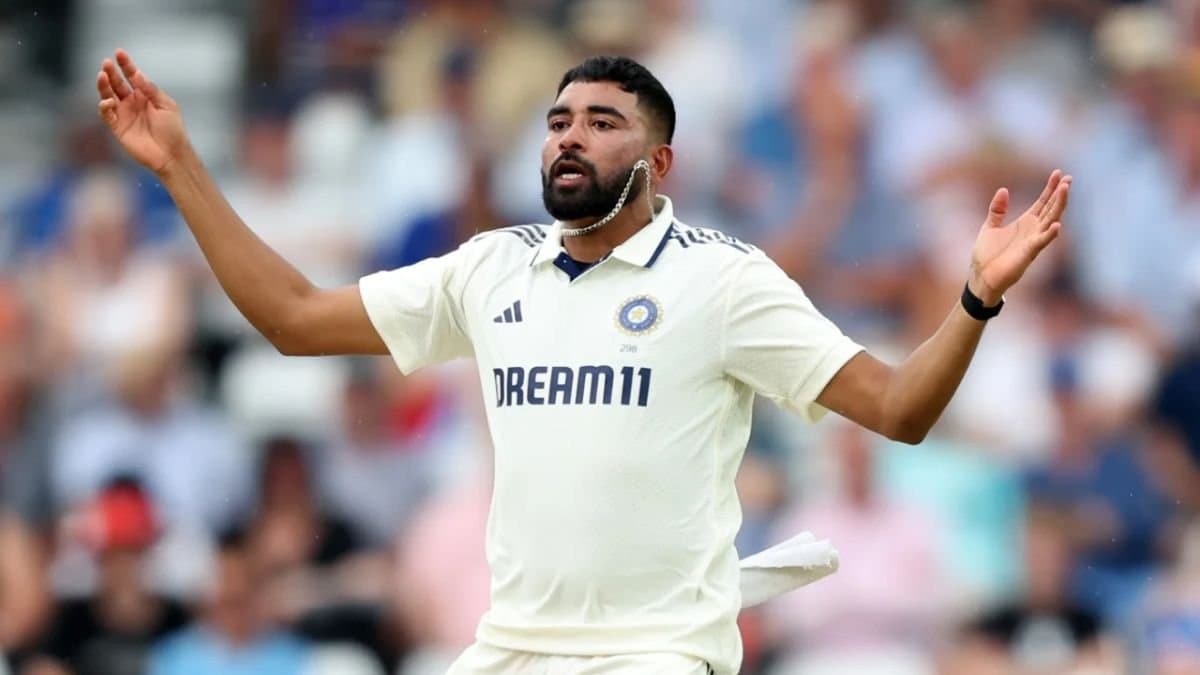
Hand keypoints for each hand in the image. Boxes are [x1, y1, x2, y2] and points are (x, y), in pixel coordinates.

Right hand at [96, 49, 188, 174]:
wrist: (172, 154)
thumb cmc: (173, 130)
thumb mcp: (166, 105)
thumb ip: (151, 90)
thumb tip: (137, 74)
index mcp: (145, 96)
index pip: (132, 76)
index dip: (125, 65)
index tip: (119, 52)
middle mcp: (132, 103)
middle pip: (117, 84)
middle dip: (111, 72)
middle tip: (106, 63)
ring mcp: (123, 114)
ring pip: (108, 96)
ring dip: (103, 86)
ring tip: (102, 75)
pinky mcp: (117, 128)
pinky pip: (106, 114)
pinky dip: (104, 106)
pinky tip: (108, 100)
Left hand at [969, 170, 1071, 304]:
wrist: (981, 277)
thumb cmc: (987, 255)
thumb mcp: (989, 227)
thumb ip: (997, 210)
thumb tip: (1003, 190)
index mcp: (1025, 223)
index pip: (1042, 202)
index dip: (1050, 188)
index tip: (1057, 173)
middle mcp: (1033, 230)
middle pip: (1051, 208)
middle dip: (1059, 193)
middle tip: (1068, 178)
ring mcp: (1033, 241)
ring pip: (1050, 220)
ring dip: (1059, 205)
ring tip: (1065, 189)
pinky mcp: (1029, 253)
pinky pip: (1042, 241)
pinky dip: (1050, 233)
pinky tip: (1057, 224)